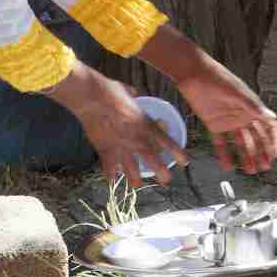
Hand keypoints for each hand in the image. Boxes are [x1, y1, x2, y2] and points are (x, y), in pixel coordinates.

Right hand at [46, 66, 188, 187]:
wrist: (91, 98)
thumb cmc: (110, 91)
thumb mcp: (127, 91)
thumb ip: (132, 95)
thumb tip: (133, 92)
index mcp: (146, 124)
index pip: (166, 142)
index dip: (177, 153)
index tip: (185, 163)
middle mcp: (136, 139)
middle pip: (152, 160)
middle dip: (161, 173)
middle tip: (166, 181)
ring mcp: (121, 147)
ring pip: (131, 169)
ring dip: (135, 179)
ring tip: (137, 185)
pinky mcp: (105, 150)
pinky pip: (109, 168)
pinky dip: (110, 175)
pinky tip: (112, 182)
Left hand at [177, 62, 276, 174]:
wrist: (193, 74)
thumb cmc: (217, 78)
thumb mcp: (237, 93)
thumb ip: (253, 107)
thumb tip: (272, 118)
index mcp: (252, 107)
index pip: (269, 127)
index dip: (274, 141)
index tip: (275, 155)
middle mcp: (243, 116)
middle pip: (256, 138)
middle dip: (262, 153)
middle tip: (264, 167)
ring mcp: (229, 121)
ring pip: (241, 143)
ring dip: (246, 157)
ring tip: (249, 170)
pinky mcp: (214, 125)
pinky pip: (221, 143)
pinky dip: (224, 155)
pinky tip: (227, 166)